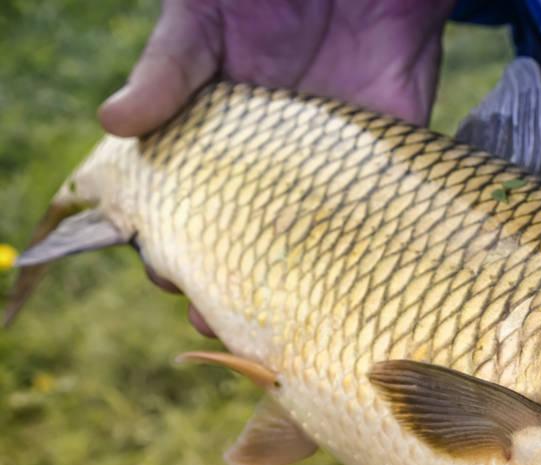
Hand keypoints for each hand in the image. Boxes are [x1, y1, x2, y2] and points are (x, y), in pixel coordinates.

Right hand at [103, 0, 455, 334]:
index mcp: (224, 139)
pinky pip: (387, 212)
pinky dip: (377, 252)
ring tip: (289, 325)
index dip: (180, 245)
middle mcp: (280, 165)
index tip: (172, 275)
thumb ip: (170, 69)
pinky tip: (362, 289)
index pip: (195, 207)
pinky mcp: (394, 152)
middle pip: (255, 241)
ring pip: (318, 246)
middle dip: (238, 285)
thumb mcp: (202, 20)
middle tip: (226, 317)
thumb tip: (113, 123)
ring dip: (304, 290)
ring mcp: (336, 165)